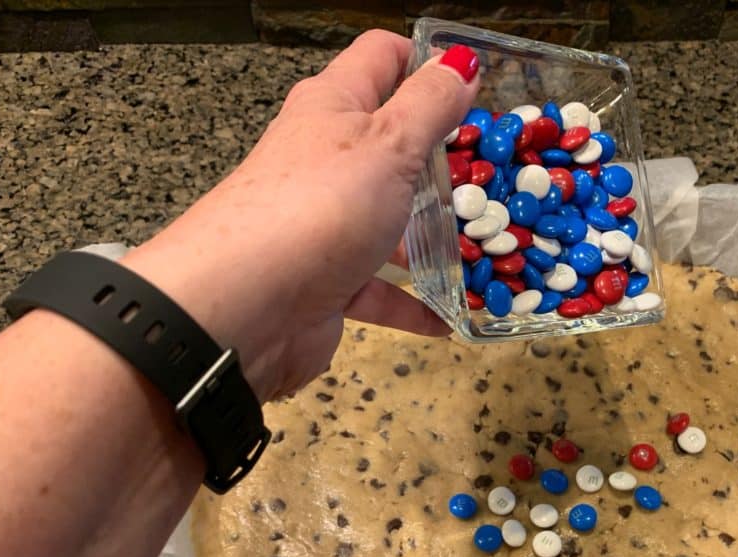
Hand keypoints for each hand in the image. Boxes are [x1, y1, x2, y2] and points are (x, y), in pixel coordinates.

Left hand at [125, 31, 479, 400]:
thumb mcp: (387, 144)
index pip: (380, 58)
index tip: (475, 86)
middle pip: (390, 146)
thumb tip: (459, 61)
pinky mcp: (326, 282)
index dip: (425, 60)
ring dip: (432, 237)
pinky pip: (379, 289)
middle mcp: (325, 159)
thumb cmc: (318, 208)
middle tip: (496, 175)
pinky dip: (413, 303)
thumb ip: (429, 104)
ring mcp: (325, 223)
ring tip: (487, 248)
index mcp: (333, 108)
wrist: (241, 309)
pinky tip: (450, 317)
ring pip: (389, 222)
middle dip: (442, 160)